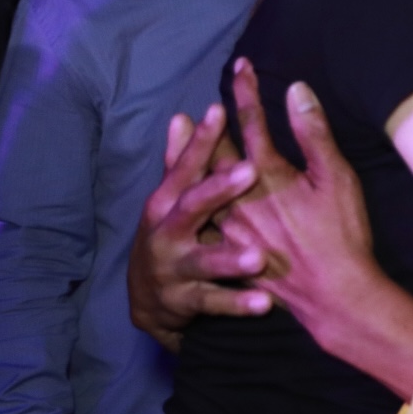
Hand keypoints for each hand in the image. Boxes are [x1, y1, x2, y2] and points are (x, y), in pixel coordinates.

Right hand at [128, 102, 270, 352]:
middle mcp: (165, 231)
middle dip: (218, 189)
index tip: (220, 110)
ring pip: (203, 261)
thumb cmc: (171, 234)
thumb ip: (181, 162)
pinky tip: (264, 303)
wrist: (148, 298)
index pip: (186, 166)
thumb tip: (181, 117)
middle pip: (191, 207)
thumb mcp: (171, 199)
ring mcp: (173, 268)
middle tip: (251, 171)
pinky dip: (236, 303)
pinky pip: (212, 303)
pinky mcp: (184, 300)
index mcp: (167, 201)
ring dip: (229, 259)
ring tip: (259, 257)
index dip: (201, 139)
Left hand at [213, 60, 382, 355]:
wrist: (333, 294)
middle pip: (216, 150)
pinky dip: (194, 203)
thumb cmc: (341, 234)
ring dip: (194, 161)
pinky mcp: (230, 251)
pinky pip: (202, 222)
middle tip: (204, 103)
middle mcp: (239, 197)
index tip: (240, 66)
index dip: (246, 91)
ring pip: (201, 186)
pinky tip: (187, 198)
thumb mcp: (336, 178)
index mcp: (266, 174)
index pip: (251, 121)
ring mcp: (230, 225)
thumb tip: (296, 90)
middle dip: (211, 122)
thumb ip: (313, 133)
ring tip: (186, 142)